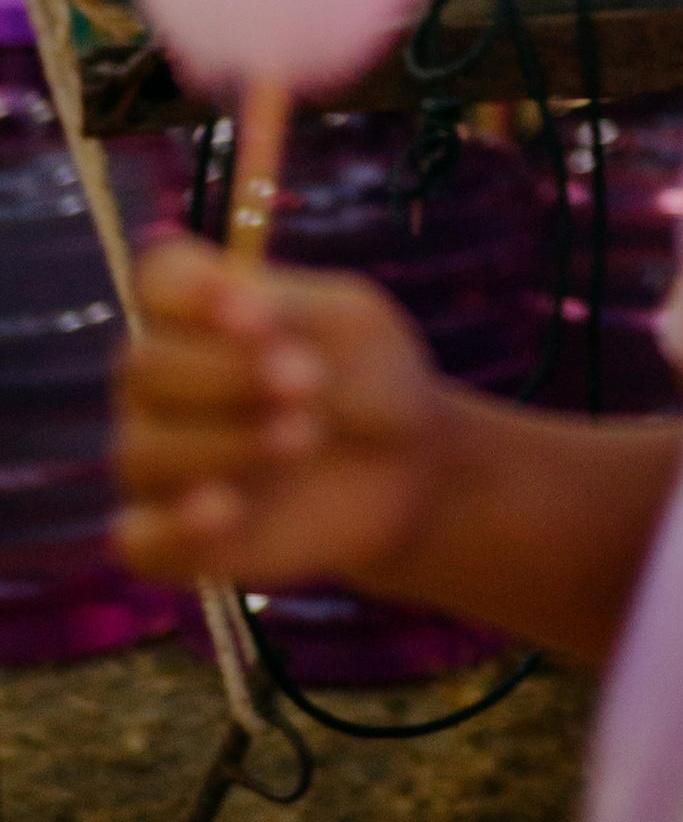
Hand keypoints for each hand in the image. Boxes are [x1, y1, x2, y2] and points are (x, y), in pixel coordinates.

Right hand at [114, 232, 453, 597]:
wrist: (406, 465)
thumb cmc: (370, 375)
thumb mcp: (350, 322)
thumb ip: (292, 307)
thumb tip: (241, 307)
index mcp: (201, 313)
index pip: (157, 281)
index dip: (190, 293)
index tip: (259, 316)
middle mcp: (165, 385)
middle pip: (144, 367)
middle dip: (225, 373)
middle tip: (311, 382)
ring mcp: (163, 463)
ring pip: (142, 451)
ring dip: (221, 442)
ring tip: (304, 436)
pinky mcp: (175, 538)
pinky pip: (139, 540)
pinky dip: (173, 527)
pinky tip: (227, 510)